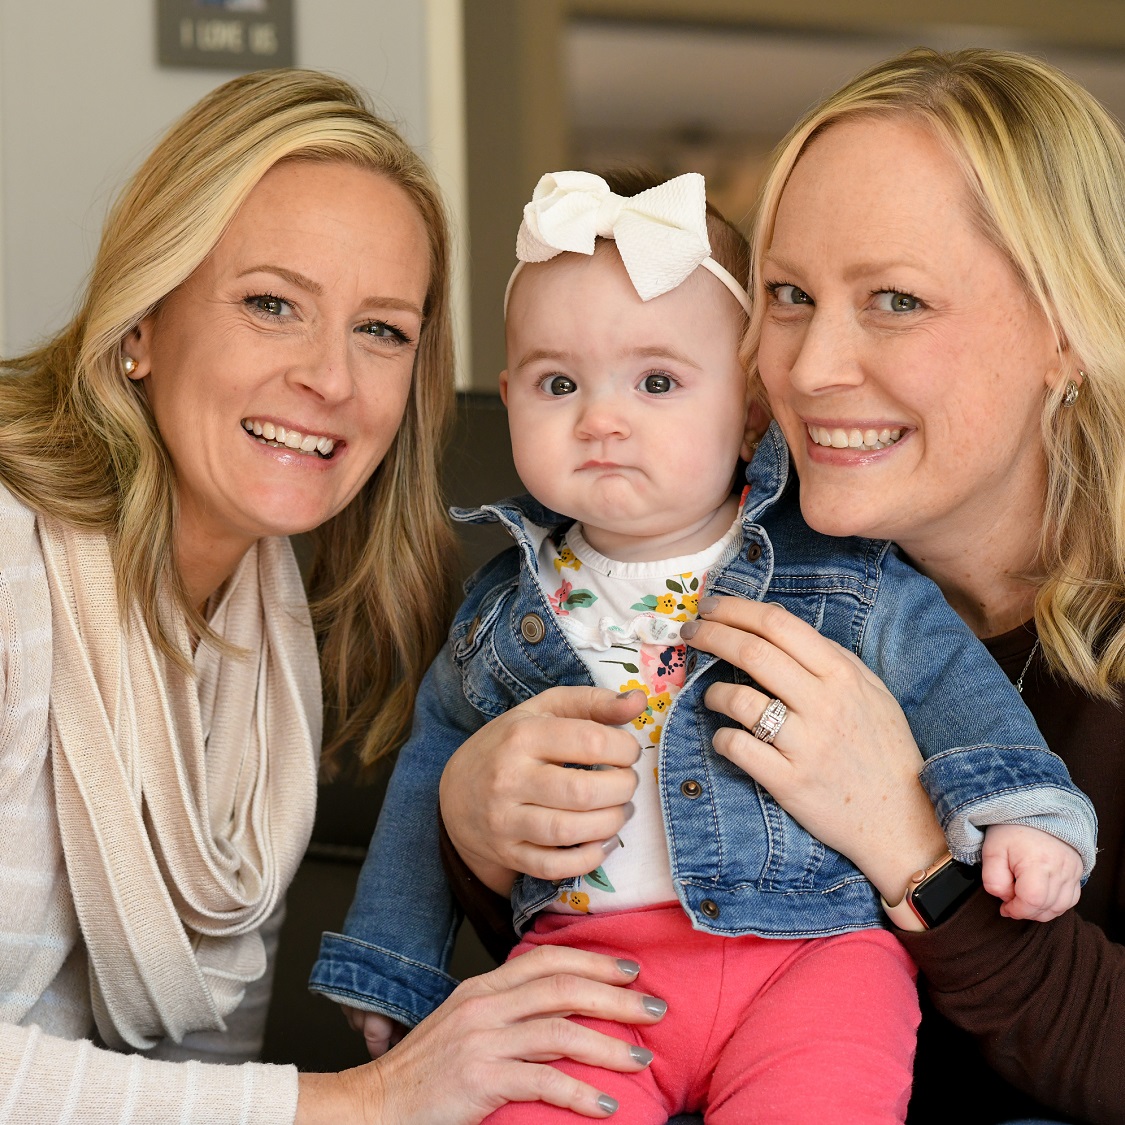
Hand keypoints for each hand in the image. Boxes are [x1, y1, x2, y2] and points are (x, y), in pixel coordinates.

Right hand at [296, 947, 664, 1124]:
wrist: (376, 1103)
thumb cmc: (426, 1069)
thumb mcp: (465, 1024)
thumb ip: (507, 1010)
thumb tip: (561, 1008)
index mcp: (483, 988)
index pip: (547, 959)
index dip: (593, 959)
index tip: (630, 968)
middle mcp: (484, 1007)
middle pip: (562, 987)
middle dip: (615, 995)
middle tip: (654, 1007)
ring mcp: (482, 1042)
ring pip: (560, 1031)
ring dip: (609, 1044)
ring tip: (642, 1058)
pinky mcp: (481, 1080)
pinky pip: (543, 1080)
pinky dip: (579, 1092)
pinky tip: (606, 1104)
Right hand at [439, 687, 646, 893]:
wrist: (455, 792)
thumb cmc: (509, 744)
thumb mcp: (543, 710)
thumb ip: (592, 702)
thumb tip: (639, 702)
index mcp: (522, 735)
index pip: (590, 741)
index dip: (624, 748)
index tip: (628, 751)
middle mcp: (509, 778)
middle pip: (583, 791)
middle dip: (622, 788)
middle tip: (627, 783)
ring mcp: (505, 820)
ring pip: (570, 830)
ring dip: (610, 822)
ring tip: (619, 810)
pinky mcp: (508, 852)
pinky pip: (555, 865)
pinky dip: (589, 858)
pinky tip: (603, 841)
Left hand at [682, 596, 946, 902]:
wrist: (901, 820)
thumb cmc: (884, 750)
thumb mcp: (872, 692)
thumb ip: (831, 659)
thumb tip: (781, 629)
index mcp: (842, 674)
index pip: (778, 624)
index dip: (735, 609)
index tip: (710, 606)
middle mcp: (824, 703)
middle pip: (752, 652)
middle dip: (711, 635)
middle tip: (689, 632)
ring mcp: (805, 744)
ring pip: (738, 699)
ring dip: (712, 691)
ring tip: (711, 695)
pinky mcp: (789, 782)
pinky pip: (737, 746)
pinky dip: (721, 737)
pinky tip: (725, 736)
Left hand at [981, 823, 1082, 921]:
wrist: (1035, 810)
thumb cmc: (1011, 830)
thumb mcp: (991, 851)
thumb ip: (993, 879)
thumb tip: (1004, 899)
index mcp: (1038, 862)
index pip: (1032, 901)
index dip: (1016, 910)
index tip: (1005, 907)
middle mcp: (1060, 869)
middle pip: (1047, 907)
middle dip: (1026, 911)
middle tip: (1011, 901)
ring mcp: (1072, 871)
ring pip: (1060, 907)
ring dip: (1041, 910)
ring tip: (1024, 899)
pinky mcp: (1077, 872)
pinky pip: (1070, 899)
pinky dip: (1055, 904)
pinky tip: (1041, 897)